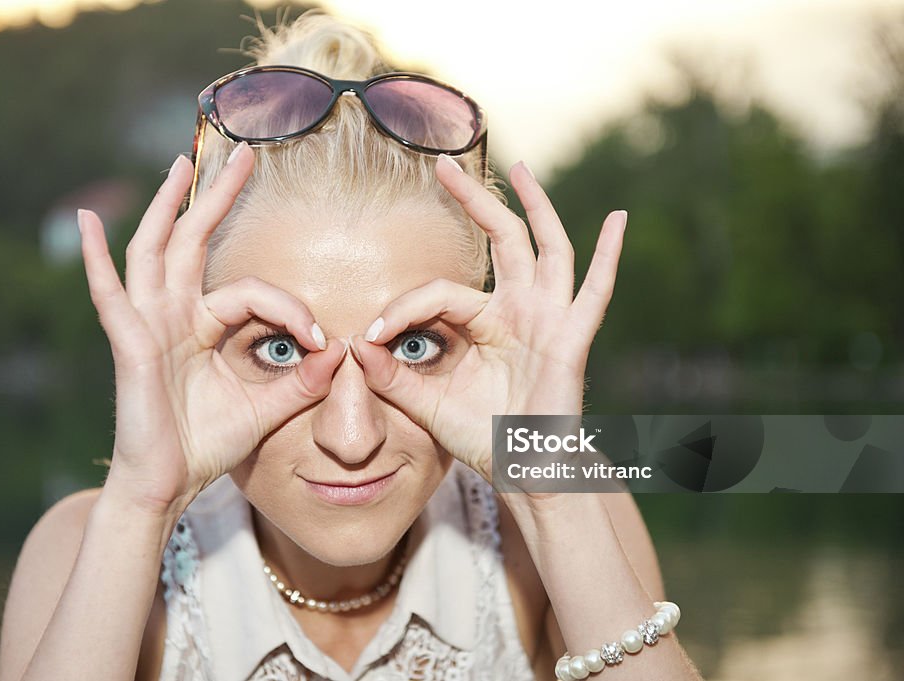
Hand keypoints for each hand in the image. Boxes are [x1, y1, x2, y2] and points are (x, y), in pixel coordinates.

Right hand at [78, 146, 346, 514]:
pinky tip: (85, 220)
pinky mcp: (130, 343)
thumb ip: (303, 381)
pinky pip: (109, 295)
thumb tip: (342, 351)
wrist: (168, 486)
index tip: (323, 341)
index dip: (291, 309)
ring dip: (169, 205)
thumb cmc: (208, 446)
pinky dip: (94, 258)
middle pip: (194, 242)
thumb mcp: (268, 408)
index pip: (252, 293)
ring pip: (156, 251)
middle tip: (245, 155)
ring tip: (183, 162)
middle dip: (219, 198)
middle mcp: (174, 316)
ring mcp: (148, 325)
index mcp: (203, 328)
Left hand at [352, 156, 625, 482]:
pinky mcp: (571, 340)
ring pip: (545, 249)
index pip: (440, 292)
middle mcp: (519, 311)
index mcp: (485, 323)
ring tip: (521, 167)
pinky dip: (609, 255)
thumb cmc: (482, 439)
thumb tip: (355, 346)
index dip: (402, 307)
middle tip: (443, 165)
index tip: (368, 333)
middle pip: (500, 240)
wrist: (523, 474)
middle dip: (474, 201)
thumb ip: (393, 378)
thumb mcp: (427, 406)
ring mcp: (548, 320)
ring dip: (536, 207)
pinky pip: (594, 292)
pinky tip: (618, 218)